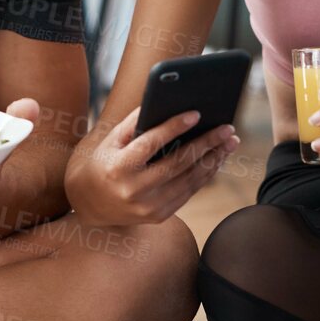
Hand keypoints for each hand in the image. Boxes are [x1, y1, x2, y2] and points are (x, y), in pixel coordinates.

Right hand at [67, 106, 238, 227]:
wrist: (89, 204)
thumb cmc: (103, 162)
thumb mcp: (110, 140)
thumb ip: (135, 122)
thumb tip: (166, 104)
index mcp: (119, 168)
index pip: (151, 144)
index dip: (175, 127)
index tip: (196, 114)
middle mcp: (134, 191)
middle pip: (178, 163)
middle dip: (207, 143)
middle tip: (227, 128)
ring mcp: (148, 207)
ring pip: (189, 180)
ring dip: (213, 159)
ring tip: (230, 142)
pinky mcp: (159, 216)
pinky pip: (188, 192)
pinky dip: (205, 174)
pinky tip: (216, 158)